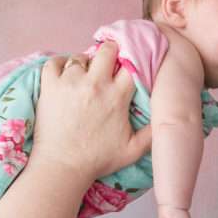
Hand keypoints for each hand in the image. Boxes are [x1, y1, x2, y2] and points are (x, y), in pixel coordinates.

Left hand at [32, 42, 151, 180]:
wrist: (63, 166)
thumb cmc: (98, 160)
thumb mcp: (133, 150)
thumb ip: (152, 133)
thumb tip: (168, 120)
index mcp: (117, 96)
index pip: (131, 63)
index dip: (131, 61)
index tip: (128, 66)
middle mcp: (94, 84)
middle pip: (107, 50)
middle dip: (110, 53)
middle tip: (107, 64)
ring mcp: (70, 82)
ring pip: (80, 57)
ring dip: (84, 64)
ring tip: (83, 77)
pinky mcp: (50, 86)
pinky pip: (54, 62)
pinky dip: (59, 64)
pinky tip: (64, 75)